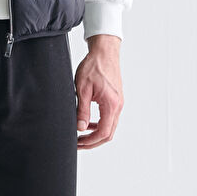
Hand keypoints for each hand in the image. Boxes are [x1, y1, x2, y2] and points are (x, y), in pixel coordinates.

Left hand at [75, 34, 122, 148]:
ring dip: (96, 134)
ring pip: (110, 127)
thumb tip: (80, 128)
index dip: (90, 141)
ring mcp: (118, 103)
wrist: (104, 52)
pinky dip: (100, 124)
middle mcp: (118, 106)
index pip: (103, 132)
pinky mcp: (116, 100)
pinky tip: (89, 123)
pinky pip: (110, 118)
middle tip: (78, 143)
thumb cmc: (94, 66)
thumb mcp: (82, 89)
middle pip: (108, 134)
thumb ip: (82, 110)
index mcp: (111, 104)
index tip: (78, 143)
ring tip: (81, 135)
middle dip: (93, 142)